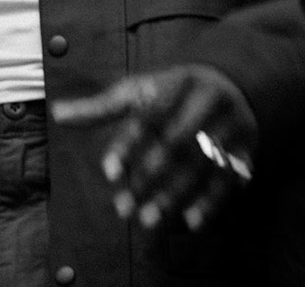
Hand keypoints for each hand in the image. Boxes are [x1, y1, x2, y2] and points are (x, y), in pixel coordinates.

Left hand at [51, 64, 256, 234]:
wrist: (231, 83)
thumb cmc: (172, 92)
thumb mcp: (139, 91)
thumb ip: (101, 107)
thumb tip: (57, 114)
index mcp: (179, 81)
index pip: (151, 114)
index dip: (129, 143)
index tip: (108, 172)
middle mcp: (209, 100)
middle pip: (178, 143)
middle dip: (150, 177)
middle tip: (125, 208)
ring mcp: (231, 125)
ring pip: (202, 165)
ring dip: (176, 195)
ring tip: (149, 221)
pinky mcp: (247, 148)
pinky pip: (231, 178)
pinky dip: (212, 201)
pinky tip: (191, 222)